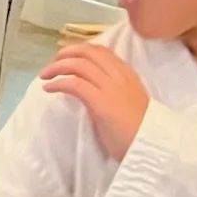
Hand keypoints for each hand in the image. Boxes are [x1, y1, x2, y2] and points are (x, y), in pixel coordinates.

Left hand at [39, 42, 149, 159]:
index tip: (67, 57)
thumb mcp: (128, 103)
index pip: (102, 52)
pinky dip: (58, 82)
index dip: (81, 50)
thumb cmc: (139, 131)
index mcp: (128, 75)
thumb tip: (92, 90)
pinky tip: (49, 88)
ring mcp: (110, 87)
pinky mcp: (100, 102)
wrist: (151, 146)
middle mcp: (119, 76)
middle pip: (88, 52)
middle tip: (52, 64)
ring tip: (45, 75)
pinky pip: (74, 83)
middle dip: (66, 54)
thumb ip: (114, 92)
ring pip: (78, 64)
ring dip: (57, 67)